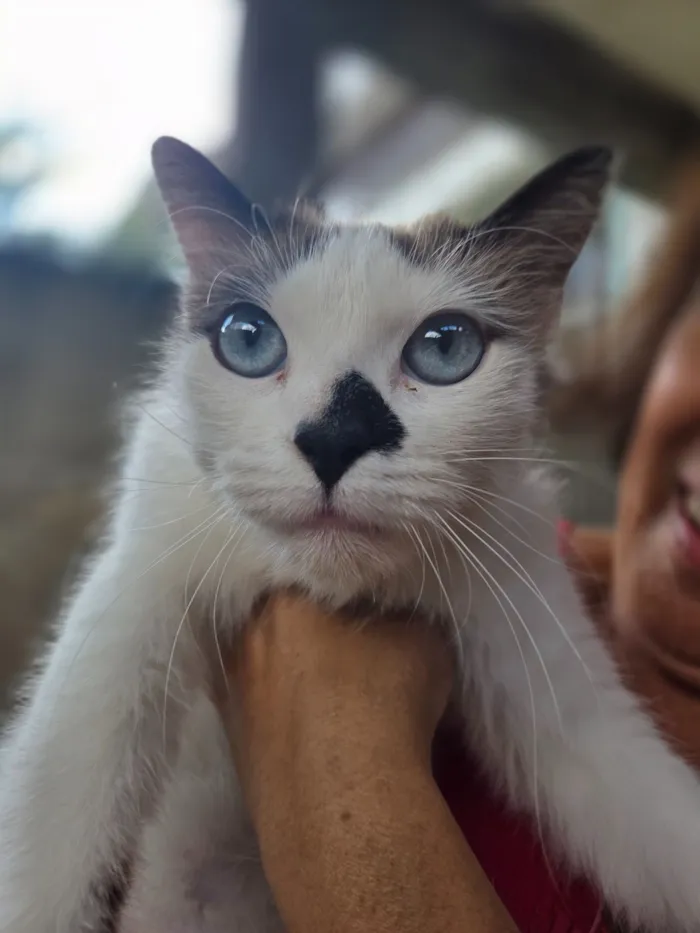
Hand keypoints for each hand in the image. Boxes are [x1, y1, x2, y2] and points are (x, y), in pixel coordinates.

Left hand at [211, 593, 514, 932]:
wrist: (345, 798)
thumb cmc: (385, 699)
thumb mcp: (423, 638)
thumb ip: (404, 616)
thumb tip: (396, 621)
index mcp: (284, 598)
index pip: (313, 577)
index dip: (345, 590)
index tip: (369, 608)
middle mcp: (246, 639)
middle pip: (283, 622)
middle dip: (313, 631)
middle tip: (352, 648)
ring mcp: (232, 694)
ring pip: (268, 670)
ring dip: (295, 676)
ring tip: (335, 697)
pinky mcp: (232, 746)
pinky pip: (263, 715)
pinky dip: (286, 717)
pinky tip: (317, 733)